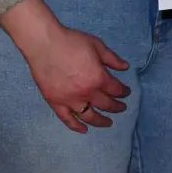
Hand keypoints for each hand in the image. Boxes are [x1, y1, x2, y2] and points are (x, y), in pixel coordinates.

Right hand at [0, 0, 129, 132]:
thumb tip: (125, 67)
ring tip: (108, 123)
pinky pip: (67, 119)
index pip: (116, 89)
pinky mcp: (55, 102)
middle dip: (116, 107)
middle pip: (105, 104)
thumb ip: (112, 59)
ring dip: (100, 121)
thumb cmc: (72, 42)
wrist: (44, 44)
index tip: (126, 92)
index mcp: (99, 78)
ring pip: (89, 116)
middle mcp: (86, 93)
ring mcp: (69, 100)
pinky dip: (76, 126)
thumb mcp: (98, 46)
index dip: (123, 91)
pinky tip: (84, 130)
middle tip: (122, 108)